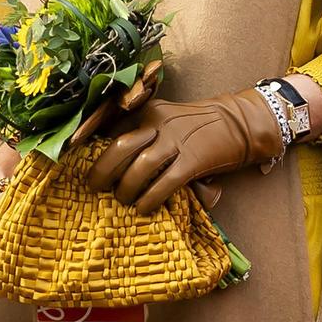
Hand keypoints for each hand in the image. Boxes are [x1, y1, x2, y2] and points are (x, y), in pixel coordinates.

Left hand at [87, 88, 283, 212]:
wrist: (240, 123)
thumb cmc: (200, 128)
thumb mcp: (168, 122)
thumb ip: (146, 136)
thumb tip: (116, 165)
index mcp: (150, 112)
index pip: (115, 128)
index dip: (95, 148)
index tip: (81, 164)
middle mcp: (159, 124)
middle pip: (120, 146)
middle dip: (102, 170)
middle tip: (94, 188)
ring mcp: (177, 141)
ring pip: (140, 166)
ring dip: (126, 189)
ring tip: (122, 202)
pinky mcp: (194, 160)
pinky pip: (166, 182)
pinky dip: (151, 198)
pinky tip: (144, 208)